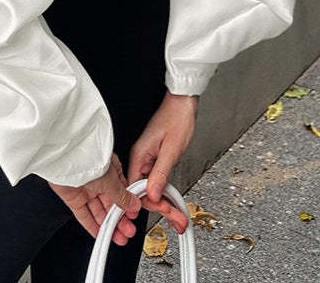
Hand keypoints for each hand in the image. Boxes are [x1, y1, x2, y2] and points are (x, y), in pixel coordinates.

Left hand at [48, 152, 142, 246]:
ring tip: (118, 237)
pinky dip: (92, 226)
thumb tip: (134, 205)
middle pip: (110, 204)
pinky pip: (84, 215)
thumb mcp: (112, 181)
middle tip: (127, 231)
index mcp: (110, 171)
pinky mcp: (73, 198)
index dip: (126, 206)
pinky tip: (100, 234)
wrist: (67, 161)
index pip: (121, 192)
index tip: (132, 217)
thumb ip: (122, 196)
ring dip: (109, 226)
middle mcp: (98, 180)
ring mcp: (85, 189)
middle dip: (120, 219)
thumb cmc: (91, 161)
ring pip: (99, 212)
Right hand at [127, 91, 198, 233]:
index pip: (137, 189)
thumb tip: (153, 195)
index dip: (150, 204)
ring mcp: (146, 157)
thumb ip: (161, 174)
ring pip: (150, 187)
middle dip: (160, 207)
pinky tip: (171, 199)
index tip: (165, 212)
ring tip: (178, 214)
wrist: (182, 101)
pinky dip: (164, 191)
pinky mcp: (153, 157)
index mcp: (139, 155)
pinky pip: (155, 179)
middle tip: (177, 218)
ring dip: (163, 201)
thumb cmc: (177, 118)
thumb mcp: (172, 149)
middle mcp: (139, 157)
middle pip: (143, 191)